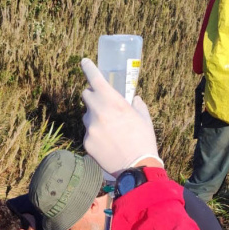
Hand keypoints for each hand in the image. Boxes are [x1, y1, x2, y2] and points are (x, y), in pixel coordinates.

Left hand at [80, 58, 162, 175]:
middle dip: (93, 95)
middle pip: (86, 95)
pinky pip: (89, 133)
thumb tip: (134, 99)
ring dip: (95, 117)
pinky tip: (108, 143)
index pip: (95, 79)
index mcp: (113, 102)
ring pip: (87, 116)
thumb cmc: (143, 140)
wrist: (136, 167)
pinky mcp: (86, 142)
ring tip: (110, 130)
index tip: (84, 62)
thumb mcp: (144, 118)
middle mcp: (98, 112)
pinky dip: (96, 135)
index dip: (88, 68)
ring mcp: (90, 128)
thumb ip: (137, 105)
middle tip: (102, 102)